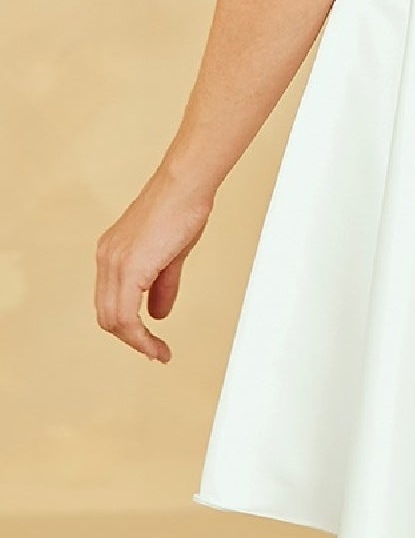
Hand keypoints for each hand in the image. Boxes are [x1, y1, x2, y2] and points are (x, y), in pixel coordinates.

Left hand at [94, 166, 214, 363]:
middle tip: (154, 350)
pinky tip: (156, 343)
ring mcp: (113, 263)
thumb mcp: (170, 255)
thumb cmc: (182, 208)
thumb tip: (158, 313)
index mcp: (112, 253)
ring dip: (136, 341)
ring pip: (113, 320)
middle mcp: (106, 259)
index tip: (149, 339)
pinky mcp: (128, 268)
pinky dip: (140, 336)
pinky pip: (126, 316)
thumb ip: (161, 285)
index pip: (109, 301)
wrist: (185, 185)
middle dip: (131, 338)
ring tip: (158, 352)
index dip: (127, 325)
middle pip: (106, 315)